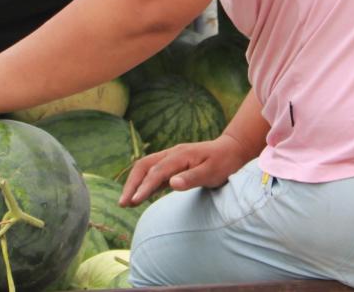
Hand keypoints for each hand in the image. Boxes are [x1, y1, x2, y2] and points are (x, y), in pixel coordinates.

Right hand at [119, 134, 250, 206]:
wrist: (231, 150)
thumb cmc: (223, 162)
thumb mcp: (212, 172)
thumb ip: (192, 178)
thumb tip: (171, 184)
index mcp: (180, 155)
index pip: (156, 171)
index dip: (144, 186)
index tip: (134, 201)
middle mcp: (172, 154)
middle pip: (144, 166)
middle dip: (131, 184)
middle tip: (122, 203)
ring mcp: (171, 158)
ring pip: (146, 168)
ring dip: (134, 184)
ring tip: (126, 203)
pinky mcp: (173, 165)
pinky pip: (153, 173)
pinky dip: (144, 184)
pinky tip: (139, 196)